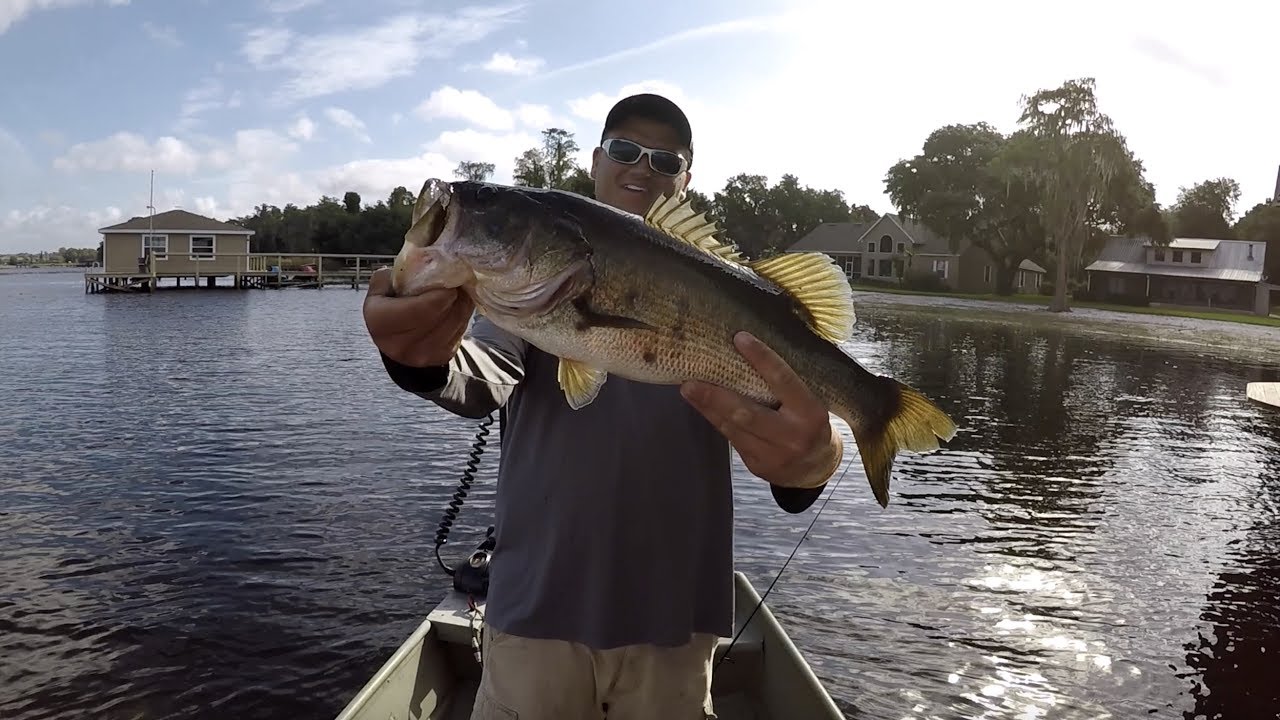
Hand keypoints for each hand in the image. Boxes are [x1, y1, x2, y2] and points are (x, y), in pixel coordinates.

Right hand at [362, 266, 474, 366]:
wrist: (397, 345)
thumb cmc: (388, 309)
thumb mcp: (380, 291)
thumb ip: (391, 276)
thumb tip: (414, 264)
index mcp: (382, 323)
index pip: (422, 307)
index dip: (439, 292)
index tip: (447, 278)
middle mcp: (401, 344)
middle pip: (442, 313)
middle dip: (454, 294)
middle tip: (456, 280)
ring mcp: (423, 355)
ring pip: (456, 322)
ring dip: (462, 303)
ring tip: (458, 290)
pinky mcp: (442, 357)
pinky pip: (462, 332)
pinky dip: (463, 316)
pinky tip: (457, 306)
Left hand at [680, 331, 841, 488]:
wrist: (817, 469)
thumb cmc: (810, 424)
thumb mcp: (809, 403)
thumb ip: (784, 386)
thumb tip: (747, 352)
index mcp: (811, 412)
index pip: (784, 380)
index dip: (762, 358)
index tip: (740, 338)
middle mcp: (793, 435)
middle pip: (747, 412)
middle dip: (716, 396)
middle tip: (692, 380)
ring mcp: (773, 454)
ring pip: (734, 427)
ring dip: (708, 407)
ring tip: (688, 389)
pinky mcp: (757, 465)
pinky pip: (732, 438)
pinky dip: (715, 419)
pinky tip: (702, 405)